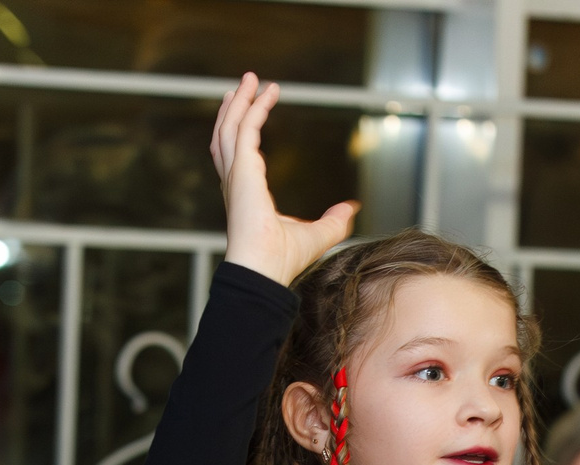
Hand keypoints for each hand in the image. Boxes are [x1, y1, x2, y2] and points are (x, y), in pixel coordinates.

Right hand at [213, 73, 357, 285]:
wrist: (264, 269)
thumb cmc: (282, 259)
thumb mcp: (317, 235)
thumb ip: (334, 220)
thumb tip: (352, 207)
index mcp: (246, 194)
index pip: (238, 156)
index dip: (244, 132)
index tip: (253, 110)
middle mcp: (235, 182)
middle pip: (227, 135)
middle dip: (235, 109)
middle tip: (242, 87)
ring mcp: (235, 175)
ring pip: (230, 127)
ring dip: (240, 101)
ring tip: (250, 80)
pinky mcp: (242, 169)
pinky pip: (246, 128)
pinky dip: (255, 107)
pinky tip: (267, 92)